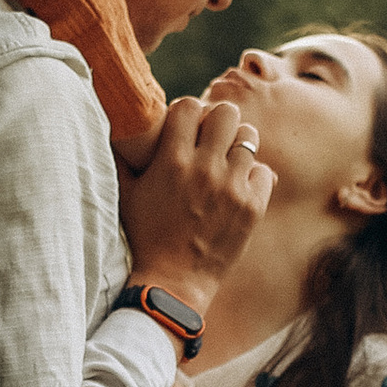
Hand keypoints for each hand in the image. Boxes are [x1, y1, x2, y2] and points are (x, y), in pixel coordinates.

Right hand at [118, 92, 273, 315]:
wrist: (173, 281)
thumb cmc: (145, 237)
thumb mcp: (126, 194)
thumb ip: (125, 157)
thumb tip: (122, 125)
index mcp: (172, 160)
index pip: (189, 106)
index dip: (187, 113)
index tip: (185, 128)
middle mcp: (205, 168)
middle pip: (226, 113)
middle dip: (217, 122)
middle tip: (210, 139)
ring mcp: (232, 187)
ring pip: (249, 137)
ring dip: (236, 146)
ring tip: (225, 163)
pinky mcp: (253, 207)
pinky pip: (264, 170)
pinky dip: (253, 176)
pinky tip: (238, 188)